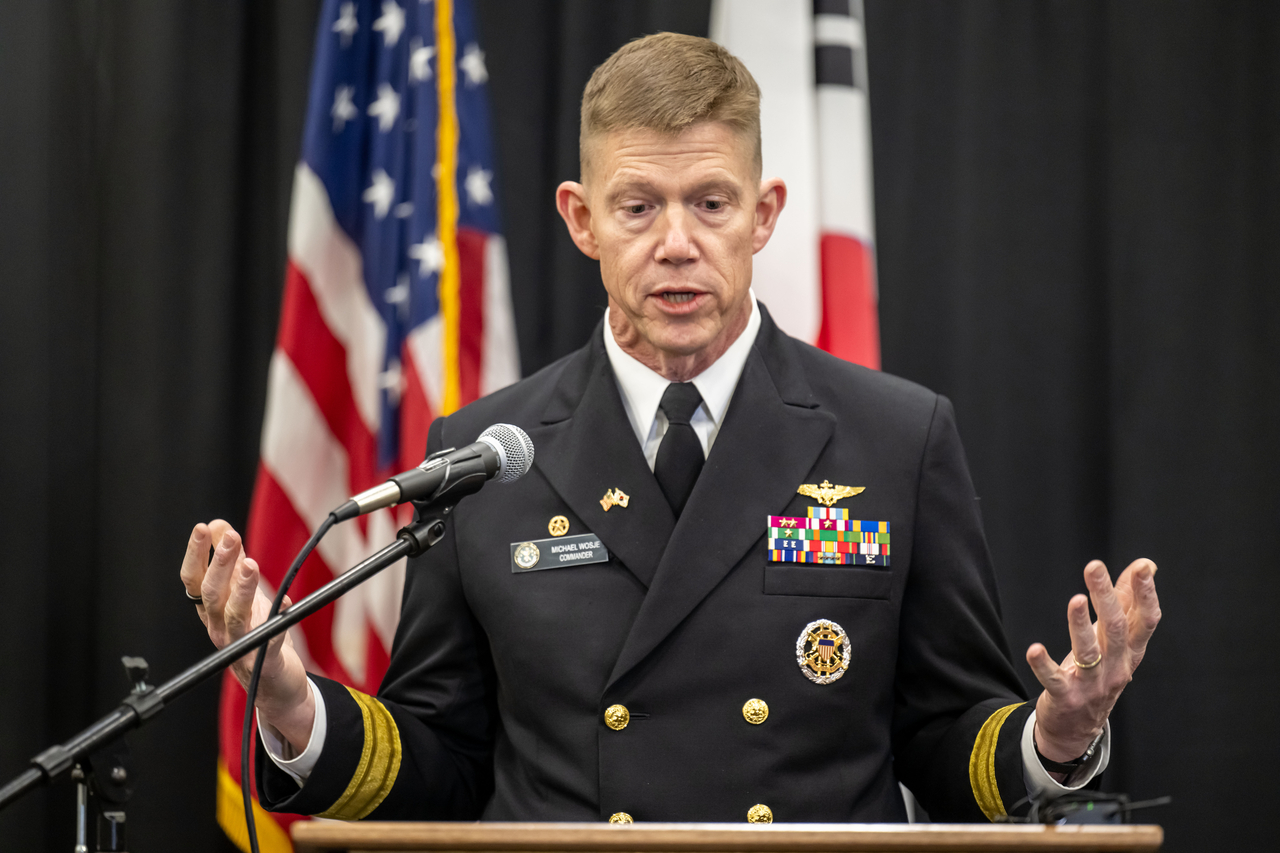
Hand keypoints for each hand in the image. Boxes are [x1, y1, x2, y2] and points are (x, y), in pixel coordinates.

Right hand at [180, 520, 315, 751]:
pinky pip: (269, 638)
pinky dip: (277, 617)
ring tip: (251, 564)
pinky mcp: (264, 658)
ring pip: (234, 616)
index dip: (196, 554)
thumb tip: (218, 525)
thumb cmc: (254, 629)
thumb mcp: (239, 591)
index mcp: (211, 609)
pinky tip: (285, 600)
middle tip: (232, 537)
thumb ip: (229, 559)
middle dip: (220, 563)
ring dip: (242, 589)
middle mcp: (218, 627)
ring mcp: (239, 645)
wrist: (271, 682)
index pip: (194, 580)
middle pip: (212, 594)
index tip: (203, 527)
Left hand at [1027, 558, 1160, 762]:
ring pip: (1089, 652)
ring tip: (1076, 600)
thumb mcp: (1115, 641)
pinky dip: (1044, 665)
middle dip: (1106, 596)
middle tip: (1094, 566)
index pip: (1145, 621)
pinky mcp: (1066, 697)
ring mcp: (1092, 684)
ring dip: (1081, 625)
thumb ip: (1128, 602)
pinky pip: (1055, 680)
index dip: (1146, 595)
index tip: (1144, 568)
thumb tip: (1147, 565)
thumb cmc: (1099, 673)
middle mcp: (1116, 668)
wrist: (1077, 728)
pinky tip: (1034, 649)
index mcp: (1130, 652)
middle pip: (1115, 629)